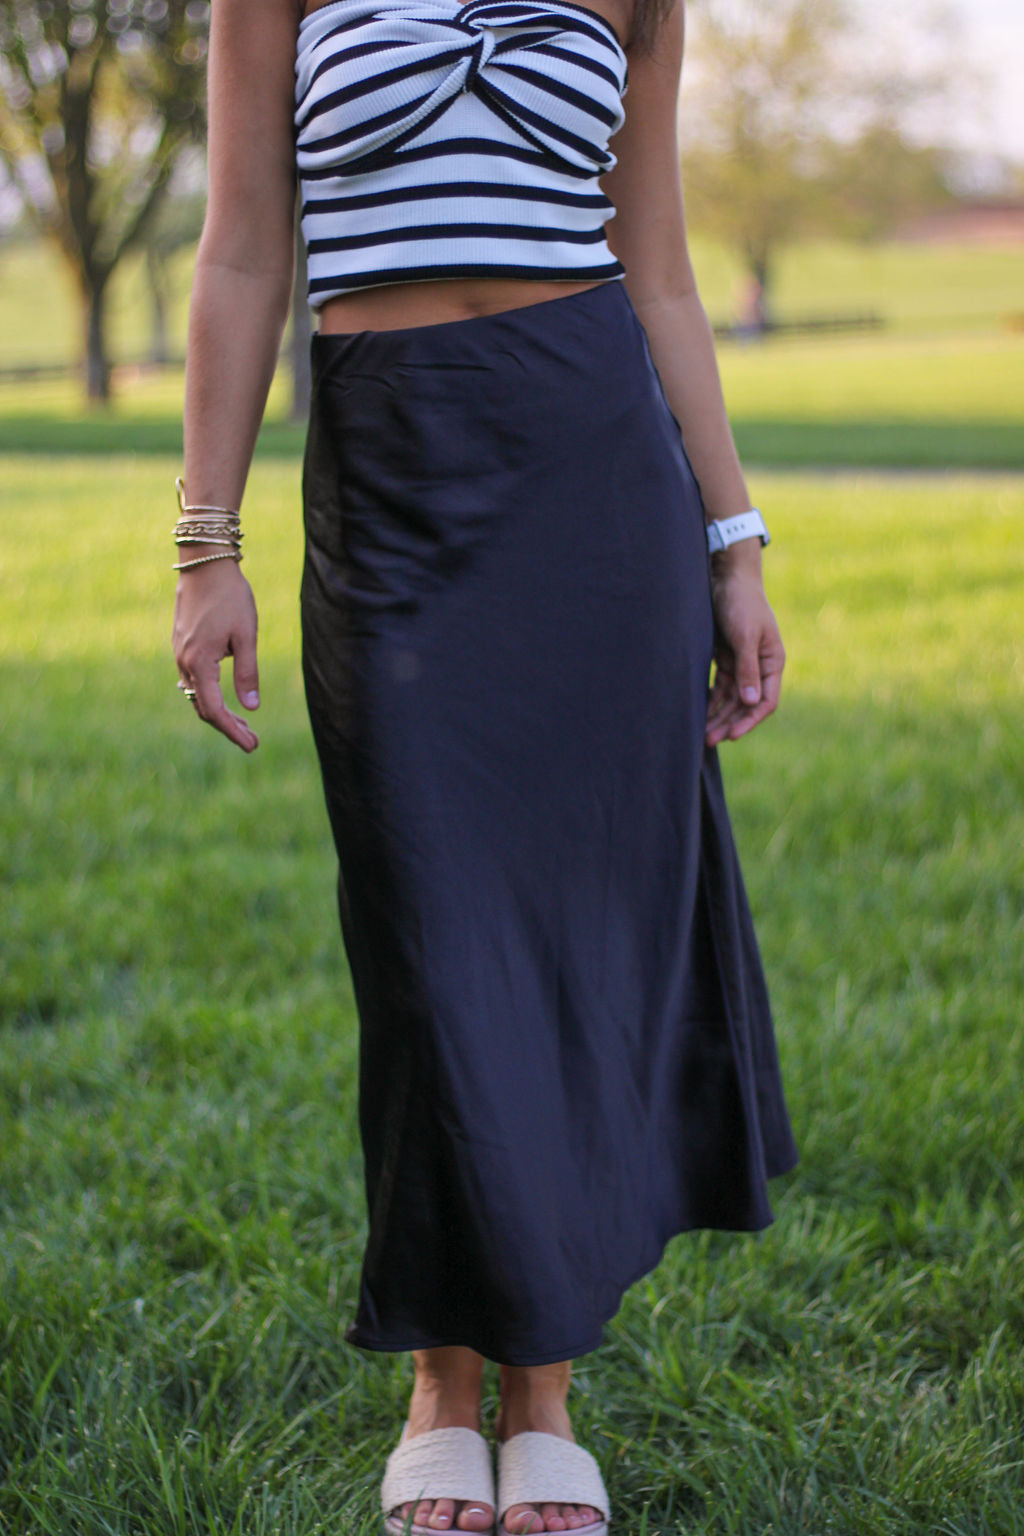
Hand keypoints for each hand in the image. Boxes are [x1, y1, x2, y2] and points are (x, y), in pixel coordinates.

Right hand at [172, 560, 260, 751]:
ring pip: (197, 694)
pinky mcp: (182, 645)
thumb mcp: (246, 635)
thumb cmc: (230, 596)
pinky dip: (209, 694)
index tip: (252, 746)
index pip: (214, 710)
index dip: (232, 731)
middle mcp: (184, 662)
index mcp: (199, 662)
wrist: (204, 564)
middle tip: (253, 740)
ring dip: (219, 711)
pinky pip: (193, 680)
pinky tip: (225, 697)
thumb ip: (247, 673)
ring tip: (244, 723)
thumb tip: (252, 708)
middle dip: (228, 726)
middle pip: (203, 707)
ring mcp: (180, 653)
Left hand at [705, 544, 784, 746]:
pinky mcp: (725, 658)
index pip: (766, 701)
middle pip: (745, 704)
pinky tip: (699, 714)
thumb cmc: (741, 603)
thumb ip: (748, 669)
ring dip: (718, 716)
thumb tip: (751, 702)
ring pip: (731, 699)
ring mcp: (741, 663)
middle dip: (729, 723)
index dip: (750, 720)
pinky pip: (720, 687)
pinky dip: (711, 701)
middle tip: (709, 741)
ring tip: (702, 734)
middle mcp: (759, 666)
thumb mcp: (745, 636)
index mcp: (772, 662)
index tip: (733, 736)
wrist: (725, 576)